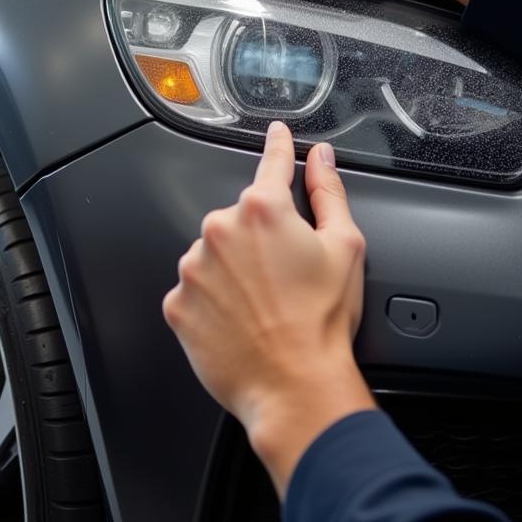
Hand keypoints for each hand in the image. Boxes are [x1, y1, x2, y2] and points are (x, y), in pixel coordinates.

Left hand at [162, 121, 375, 498]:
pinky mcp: (177, 303)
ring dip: (232, 271)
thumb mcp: (344, 247)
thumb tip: (322, 159)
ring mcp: (193, 267)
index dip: (278, 147)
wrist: (296, 388)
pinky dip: (213, 302)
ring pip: (213, 255)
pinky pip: (194, 291)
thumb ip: (329, 192)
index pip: (271, 165)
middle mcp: (219, 229)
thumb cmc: (322, 322)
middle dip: (258, 240)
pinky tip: (238, 321)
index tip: (276, 133)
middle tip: (283, 278)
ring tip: (262, 306)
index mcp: (262, 209)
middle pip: (240, 220)